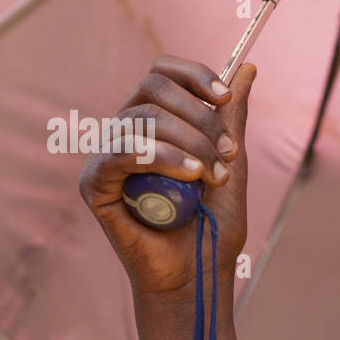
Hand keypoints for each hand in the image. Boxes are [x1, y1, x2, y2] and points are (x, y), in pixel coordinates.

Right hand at [78, 56, 256, 299]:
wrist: (200, 273)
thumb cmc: (213, 223)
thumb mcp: (231, 161)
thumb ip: (232, 117)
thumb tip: (246, 67)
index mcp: (156, 121)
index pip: (163, 73)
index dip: (194, 75)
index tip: (225, 98)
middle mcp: (128, 131)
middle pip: (153, 88)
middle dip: (199, 118)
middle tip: (228, 155)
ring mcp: (108, 156)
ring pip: (142, 119)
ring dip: (189, 145)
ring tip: (213, 178)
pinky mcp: (94, 184)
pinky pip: (119, 152)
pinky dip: (159, 157)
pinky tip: (188, 175)